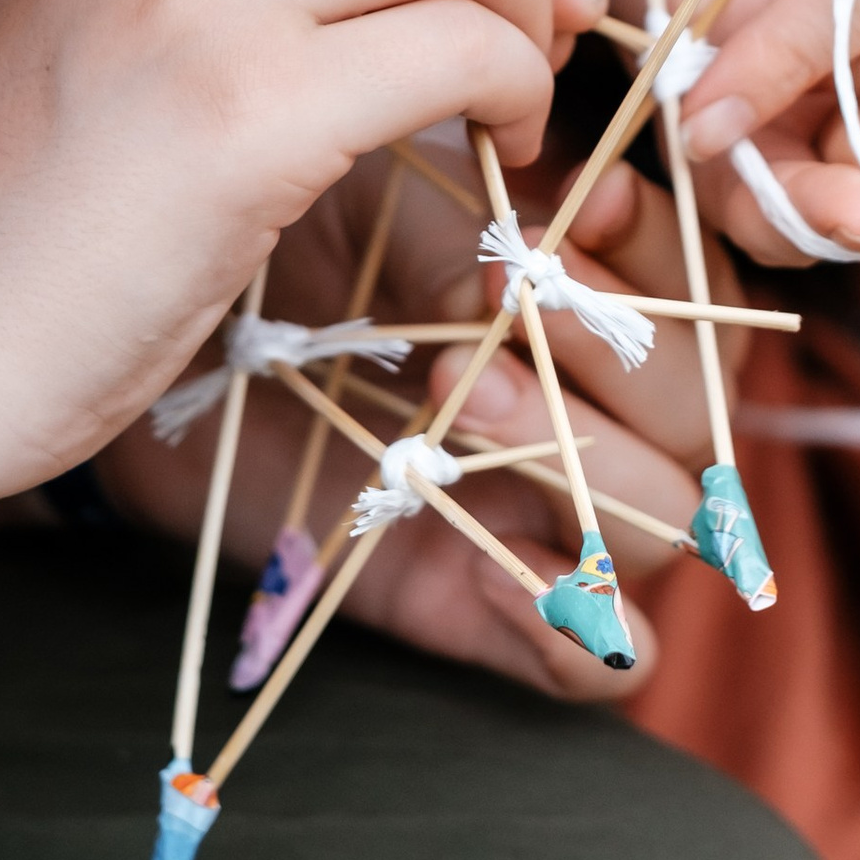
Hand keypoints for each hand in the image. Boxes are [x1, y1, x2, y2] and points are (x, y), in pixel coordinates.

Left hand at [100, 158, 707, 699]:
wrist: (158, 346)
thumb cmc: (288, 249)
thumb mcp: (386, 199)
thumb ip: (481, 221)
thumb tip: (547, 255)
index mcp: (594, 299)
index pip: (699, 287)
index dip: (657, 247)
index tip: (580, 198)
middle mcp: (593, 412)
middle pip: (701, 412)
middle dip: (623, 352)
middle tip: (508, 299)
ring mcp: (543, 515)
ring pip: (672, 528)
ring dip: (591, 465)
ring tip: (466, 399)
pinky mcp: (479, 607)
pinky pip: (607, 661)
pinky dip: (578, 628)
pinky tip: (495, 571)